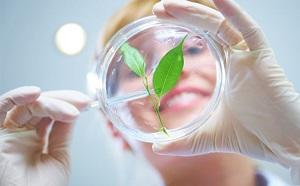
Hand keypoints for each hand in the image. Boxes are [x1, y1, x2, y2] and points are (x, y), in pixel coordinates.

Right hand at [0, 86, 89, 185]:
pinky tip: (36, 94)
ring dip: (49, 101)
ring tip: (70, 109)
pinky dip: (17, 97)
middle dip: (63, 101)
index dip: (67, 103)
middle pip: (39, 105)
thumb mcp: (59, 154)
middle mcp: (19, 134)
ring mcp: (7, 134)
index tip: (85, 102)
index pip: (49, 112)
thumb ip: (62, 131)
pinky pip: (1, 108)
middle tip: (82, 103)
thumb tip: (73, 109)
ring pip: (26, 105)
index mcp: (34, 139)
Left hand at [153, 0, 299, 182]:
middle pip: (207, 28)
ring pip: (220, 25)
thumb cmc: (253, 136)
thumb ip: (184, 142)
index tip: (159, 24)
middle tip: (157, 10)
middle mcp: (237, 58)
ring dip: (195, 12)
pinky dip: (233, 13)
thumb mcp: (209, 136)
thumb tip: (158, 149)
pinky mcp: (262, 58)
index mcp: (228, 70)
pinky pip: (248, 30)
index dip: (183, 29)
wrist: (283, 144)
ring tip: (168, 5)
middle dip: (182, 16)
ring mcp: (249, 56)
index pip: (203, 40)